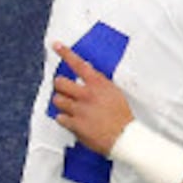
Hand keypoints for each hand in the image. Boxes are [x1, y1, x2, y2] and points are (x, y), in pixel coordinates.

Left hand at [48, 39, 134, 153]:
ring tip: (69, 107)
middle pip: (60, 82)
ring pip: (57, 99)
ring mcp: (79, 110)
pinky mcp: (75, 124)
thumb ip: (99, 85)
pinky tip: (72, 120)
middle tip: (64, 89)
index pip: (79, 64)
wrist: (125, 137)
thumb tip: (89, 77)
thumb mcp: (114, 93)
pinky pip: (60, 118)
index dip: (65, 53)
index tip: (56, 45)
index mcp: (98, 84)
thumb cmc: (122, 117)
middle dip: (60, 86)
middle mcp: (87, 95)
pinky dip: (64, 119)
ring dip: (61, 102)